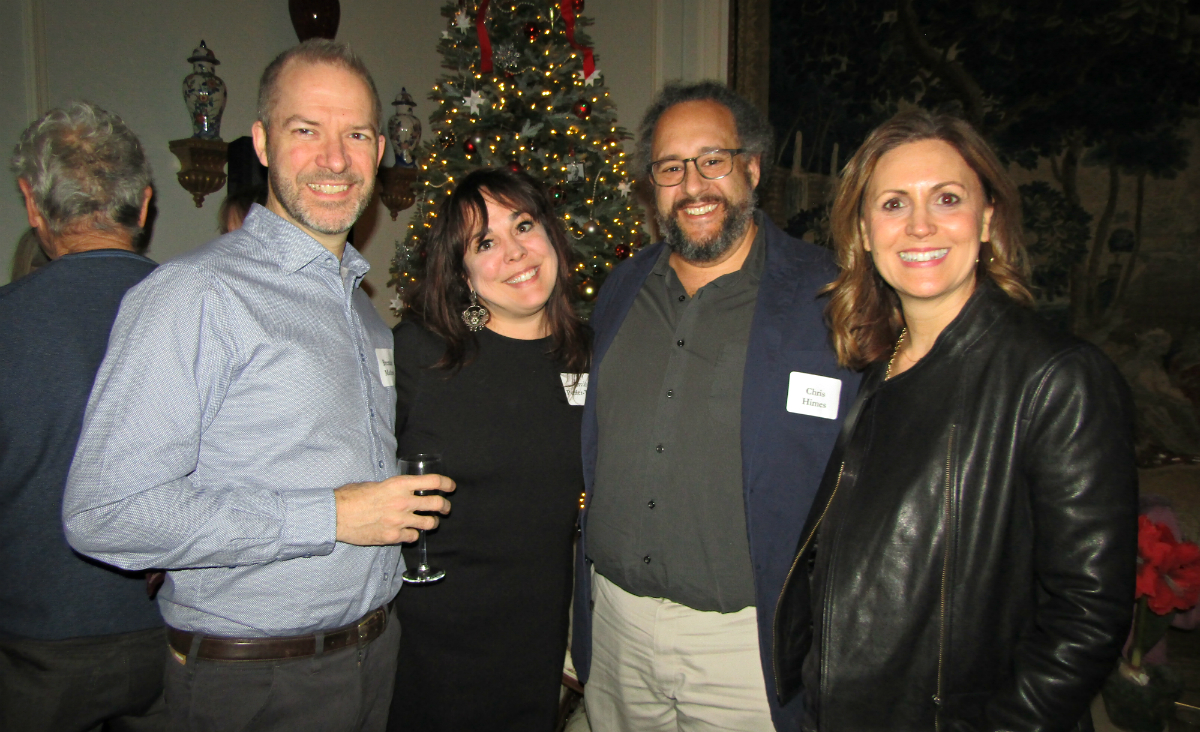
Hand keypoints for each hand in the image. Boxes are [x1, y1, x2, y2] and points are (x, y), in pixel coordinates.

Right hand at [334, 474, 454, 545]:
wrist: (336, 515)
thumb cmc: (352, 496)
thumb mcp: (376, 484)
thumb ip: (393, 488)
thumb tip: (403, 489)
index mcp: (399, 484)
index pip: (433, 481)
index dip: (446, 484)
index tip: (451, 487)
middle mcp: (403, 502)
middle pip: (436, 504)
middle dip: (444, 506)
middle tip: (444, 508)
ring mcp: (399, 521)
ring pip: (429, 524)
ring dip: (432, 523)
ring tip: (429, 522)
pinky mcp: (393, 537)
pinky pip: (413, 537)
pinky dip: (413, 535)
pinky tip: (409, 533)